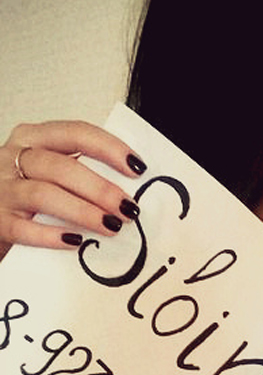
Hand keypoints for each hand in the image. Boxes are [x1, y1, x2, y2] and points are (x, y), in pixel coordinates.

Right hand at [0, 120, 146, 249]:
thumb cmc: (24, 195)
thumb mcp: (47, 172)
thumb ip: (78, 172)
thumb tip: (127, 190)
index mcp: (32, 138)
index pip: (76, 133)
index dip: (109, 148)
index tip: (137, 168)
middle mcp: (13, 158)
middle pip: (60, 167)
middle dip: (99, 188)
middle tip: (127, 208)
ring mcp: (2, 189)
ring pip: (44, 195)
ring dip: (82, 212)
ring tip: (110, 226)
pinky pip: (24, 228)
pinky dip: (51, 235)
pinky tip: (75, 241)